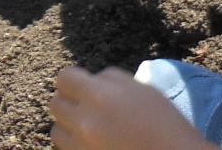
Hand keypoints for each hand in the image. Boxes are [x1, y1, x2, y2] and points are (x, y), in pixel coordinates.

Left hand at [49, 67, 214, 149]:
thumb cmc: (166, 124)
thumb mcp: (141, 90)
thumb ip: (111, 80)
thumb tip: (92, 79)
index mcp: (100, 94)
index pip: (64, 78)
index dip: (73, 82)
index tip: (81, 88)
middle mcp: (85, 119)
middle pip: (55, 103)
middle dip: (68, 104)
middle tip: (84, 110)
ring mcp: (82, 144)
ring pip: (56, 130)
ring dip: (68, 128)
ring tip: (87, 131)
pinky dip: (74, 147)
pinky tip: (92, 145)